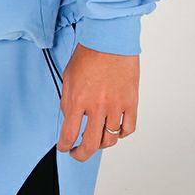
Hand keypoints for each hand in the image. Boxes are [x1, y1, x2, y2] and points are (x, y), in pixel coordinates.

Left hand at [56, 43, 138, 161]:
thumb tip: (69, 117)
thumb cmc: (88, 54)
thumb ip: (67, 100)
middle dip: (81, 154)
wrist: (110, 40)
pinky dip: (121, 134)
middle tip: (77, 153)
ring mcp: (115, 106)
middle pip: (90, 144)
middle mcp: (96, 106)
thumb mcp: (68, 76)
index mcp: (78, 99)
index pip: (68, 133)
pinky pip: (128, 129)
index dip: (65, 146)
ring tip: (96, 140)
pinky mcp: (130, 103)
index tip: (64, 148)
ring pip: (109, 140)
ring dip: (101, 144)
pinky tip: (115, 130)